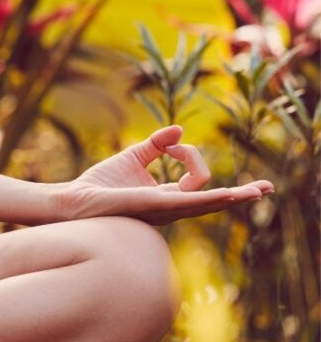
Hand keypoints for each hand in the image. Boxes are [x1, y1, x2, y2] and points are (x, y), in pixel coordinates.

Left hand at [56, 125, 272, 225]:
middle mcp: (170, 208)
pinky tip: (230, 195)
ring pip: (208, 203)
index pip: (197, 178)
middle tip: (267, 188)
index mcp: (167, 197)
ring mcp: (165, 210)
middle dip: (241, 194)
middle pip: (214, 201)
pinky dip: (211, 197)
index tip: (170, 144)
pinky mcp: (155, 206)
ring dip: (234, 196)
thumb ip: (156, 145)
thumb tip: (179, 132)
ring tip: (257, 192)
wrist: (74, 200)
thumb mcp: (132, 158)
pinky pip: (189, 202)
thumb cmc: (99, 184)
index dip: (189, 154)